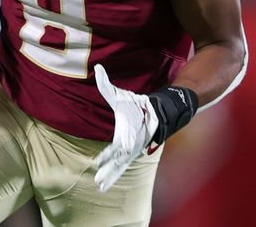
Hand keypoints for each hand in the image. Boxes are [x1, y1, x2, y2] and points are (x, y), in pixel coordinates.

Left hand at [93, 64, 158, 192]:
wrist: (158, 111)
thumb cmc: (136, 104)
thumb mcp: (118, 95)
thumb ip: (105, 84)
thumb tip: (97, 68)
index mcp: (126, 134)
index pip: (115, 148)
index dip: (107, 155)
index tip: (97, 163)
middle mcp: (130, 145)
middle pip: (118, 162)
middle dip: (109, 173)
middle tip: (98, 183)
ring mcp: (132, 151)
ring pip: (121, 167)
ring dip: (112, 176)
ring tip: (101, 187)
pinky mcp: (133, 153)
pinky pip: (124, 165)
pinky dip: (117, 173)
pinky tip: (110, 181)